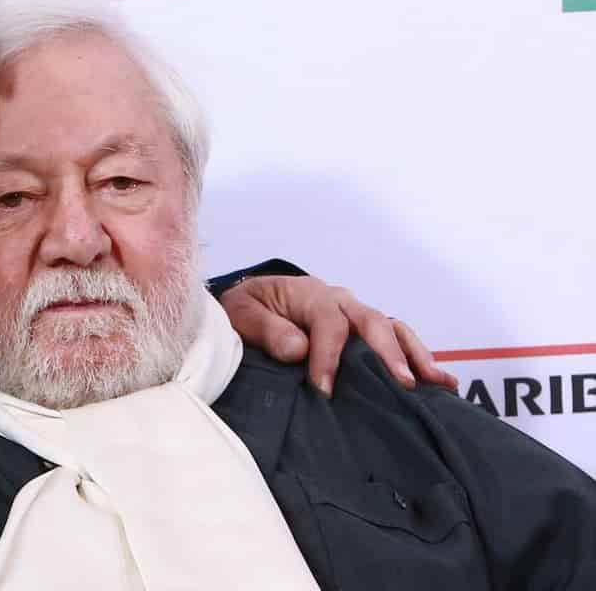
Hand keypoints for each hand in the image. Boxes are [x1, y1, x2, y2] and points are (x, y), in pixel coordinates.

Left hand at [220, 275, 457, 396]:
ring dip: (416, 355)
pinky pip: (398, 342)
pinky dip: (419, 360)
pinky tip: (441, 383)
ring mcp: (357, 316)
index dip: (327, 356)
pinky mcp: (365, 334)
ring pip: (393, 330)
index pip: (327, 322)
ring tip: (437, 383)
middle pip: (371, 322)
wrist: (253, 300)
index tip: (324, 389)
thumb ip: (267, 330)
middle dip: (387, 353)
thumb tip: (298, 349)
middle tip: (401, 383)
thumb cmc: (248, 308)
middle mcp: (341, 302)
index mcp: (310, 294)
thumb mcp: (242, 314)